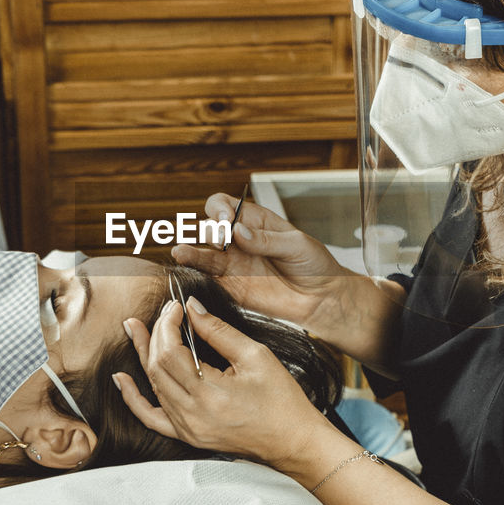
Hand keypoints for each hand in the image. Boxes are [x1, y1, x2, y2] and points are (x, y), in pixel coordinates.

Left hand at [116, 297, 332, 468]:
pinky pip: (150, 417)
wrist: (293, 441)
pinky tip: (122, 378)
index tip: (175, 307)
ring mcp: (188, 428)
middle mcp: (193, 415)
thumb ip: (218, 330)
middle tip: (163, 313)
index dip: (167, 325)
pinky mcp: (188, 436)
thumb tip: (192, 308)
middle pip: (157, 367)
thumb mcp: (255, 356)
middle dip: (156, 335)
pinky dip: (133, 398)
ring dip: (144, 356)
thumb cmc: (282, 400)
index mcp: (210, 394)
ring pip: (152, 386)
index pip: (171, 352)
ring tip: (136, 330)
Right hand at [172, 191, 355, 334]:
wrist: (322, 298)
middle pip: (209, 228)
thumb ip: (266, 239)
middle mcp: (239, 241)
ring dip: (191, 252)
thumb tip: (238, 231)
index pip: (224, 206)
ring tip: (181, 252)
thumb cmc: (314, 266)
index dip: (219, 209)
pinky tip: (188, 271)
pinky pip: (208, 280)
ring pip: (203, 254)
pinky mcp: (232, 288)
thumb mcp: (296, 245)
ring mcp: (233, 265)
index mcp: (254, 222)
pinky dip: (196, 275)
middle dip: (210, 231)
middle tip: (222, 240)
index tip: (226, 219)